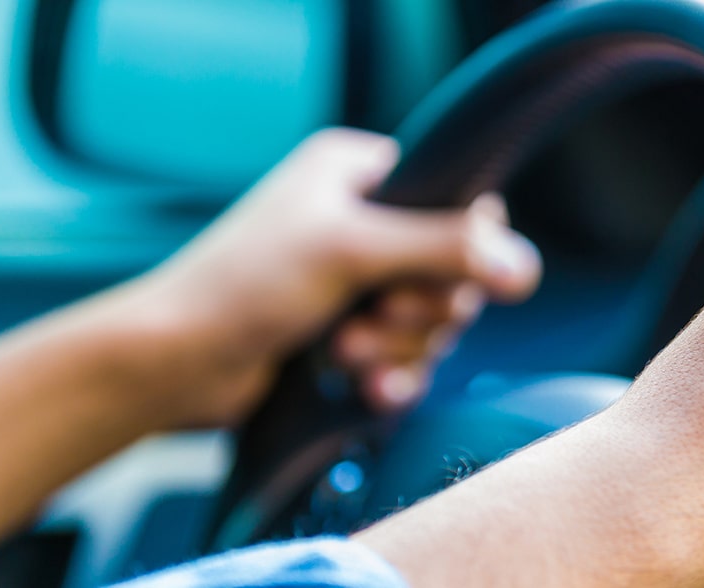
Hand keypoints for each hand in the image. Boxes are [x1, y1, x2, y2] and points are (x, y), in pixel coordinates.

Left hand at [137, 128, 541, 426]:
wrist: (177, 365)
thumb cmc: (246, 285)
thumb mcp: (352, 250)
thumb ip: (445, 249)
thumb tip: (526, 266)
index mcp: (361, 173)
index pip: (460, 202)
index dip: (464, 250)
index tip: (430, 279)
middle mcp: (364, 221)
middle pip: (452, 271)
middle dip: (418, 312)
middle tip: (372, 319)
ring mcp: (357, 281)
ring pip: (432, 321)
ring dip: (399, 348)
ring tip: (347, 355)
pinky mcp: (351, 334)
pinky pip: (409, 357)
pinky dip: (393, 376)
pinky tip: (367, 392)